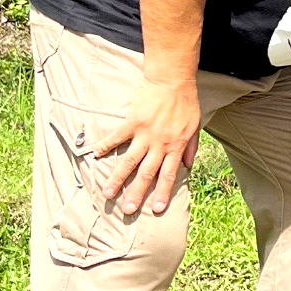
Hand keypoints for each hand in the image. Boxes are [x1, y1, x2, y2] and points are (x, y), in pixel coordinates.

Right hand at [95, 79, 200, 216]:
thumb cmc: (186, 102)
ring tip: (107, 194)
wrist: (173, 80)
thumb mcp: (195, 126)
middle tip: (128, 210)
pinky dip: (105, 145)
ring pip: (129, 161)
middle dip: (137, 193)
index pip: (169, 174)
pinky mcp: (132, 122)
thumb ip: (190, 147)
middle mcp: (159, 143)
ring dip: (117, 179)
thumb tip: (188, 166)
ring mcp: (144, 133)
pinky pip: (116, 137)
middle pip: (146, 173)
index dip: (163, 193)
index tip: (157, 209)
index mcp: (175, 146)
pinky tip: (95, 155)